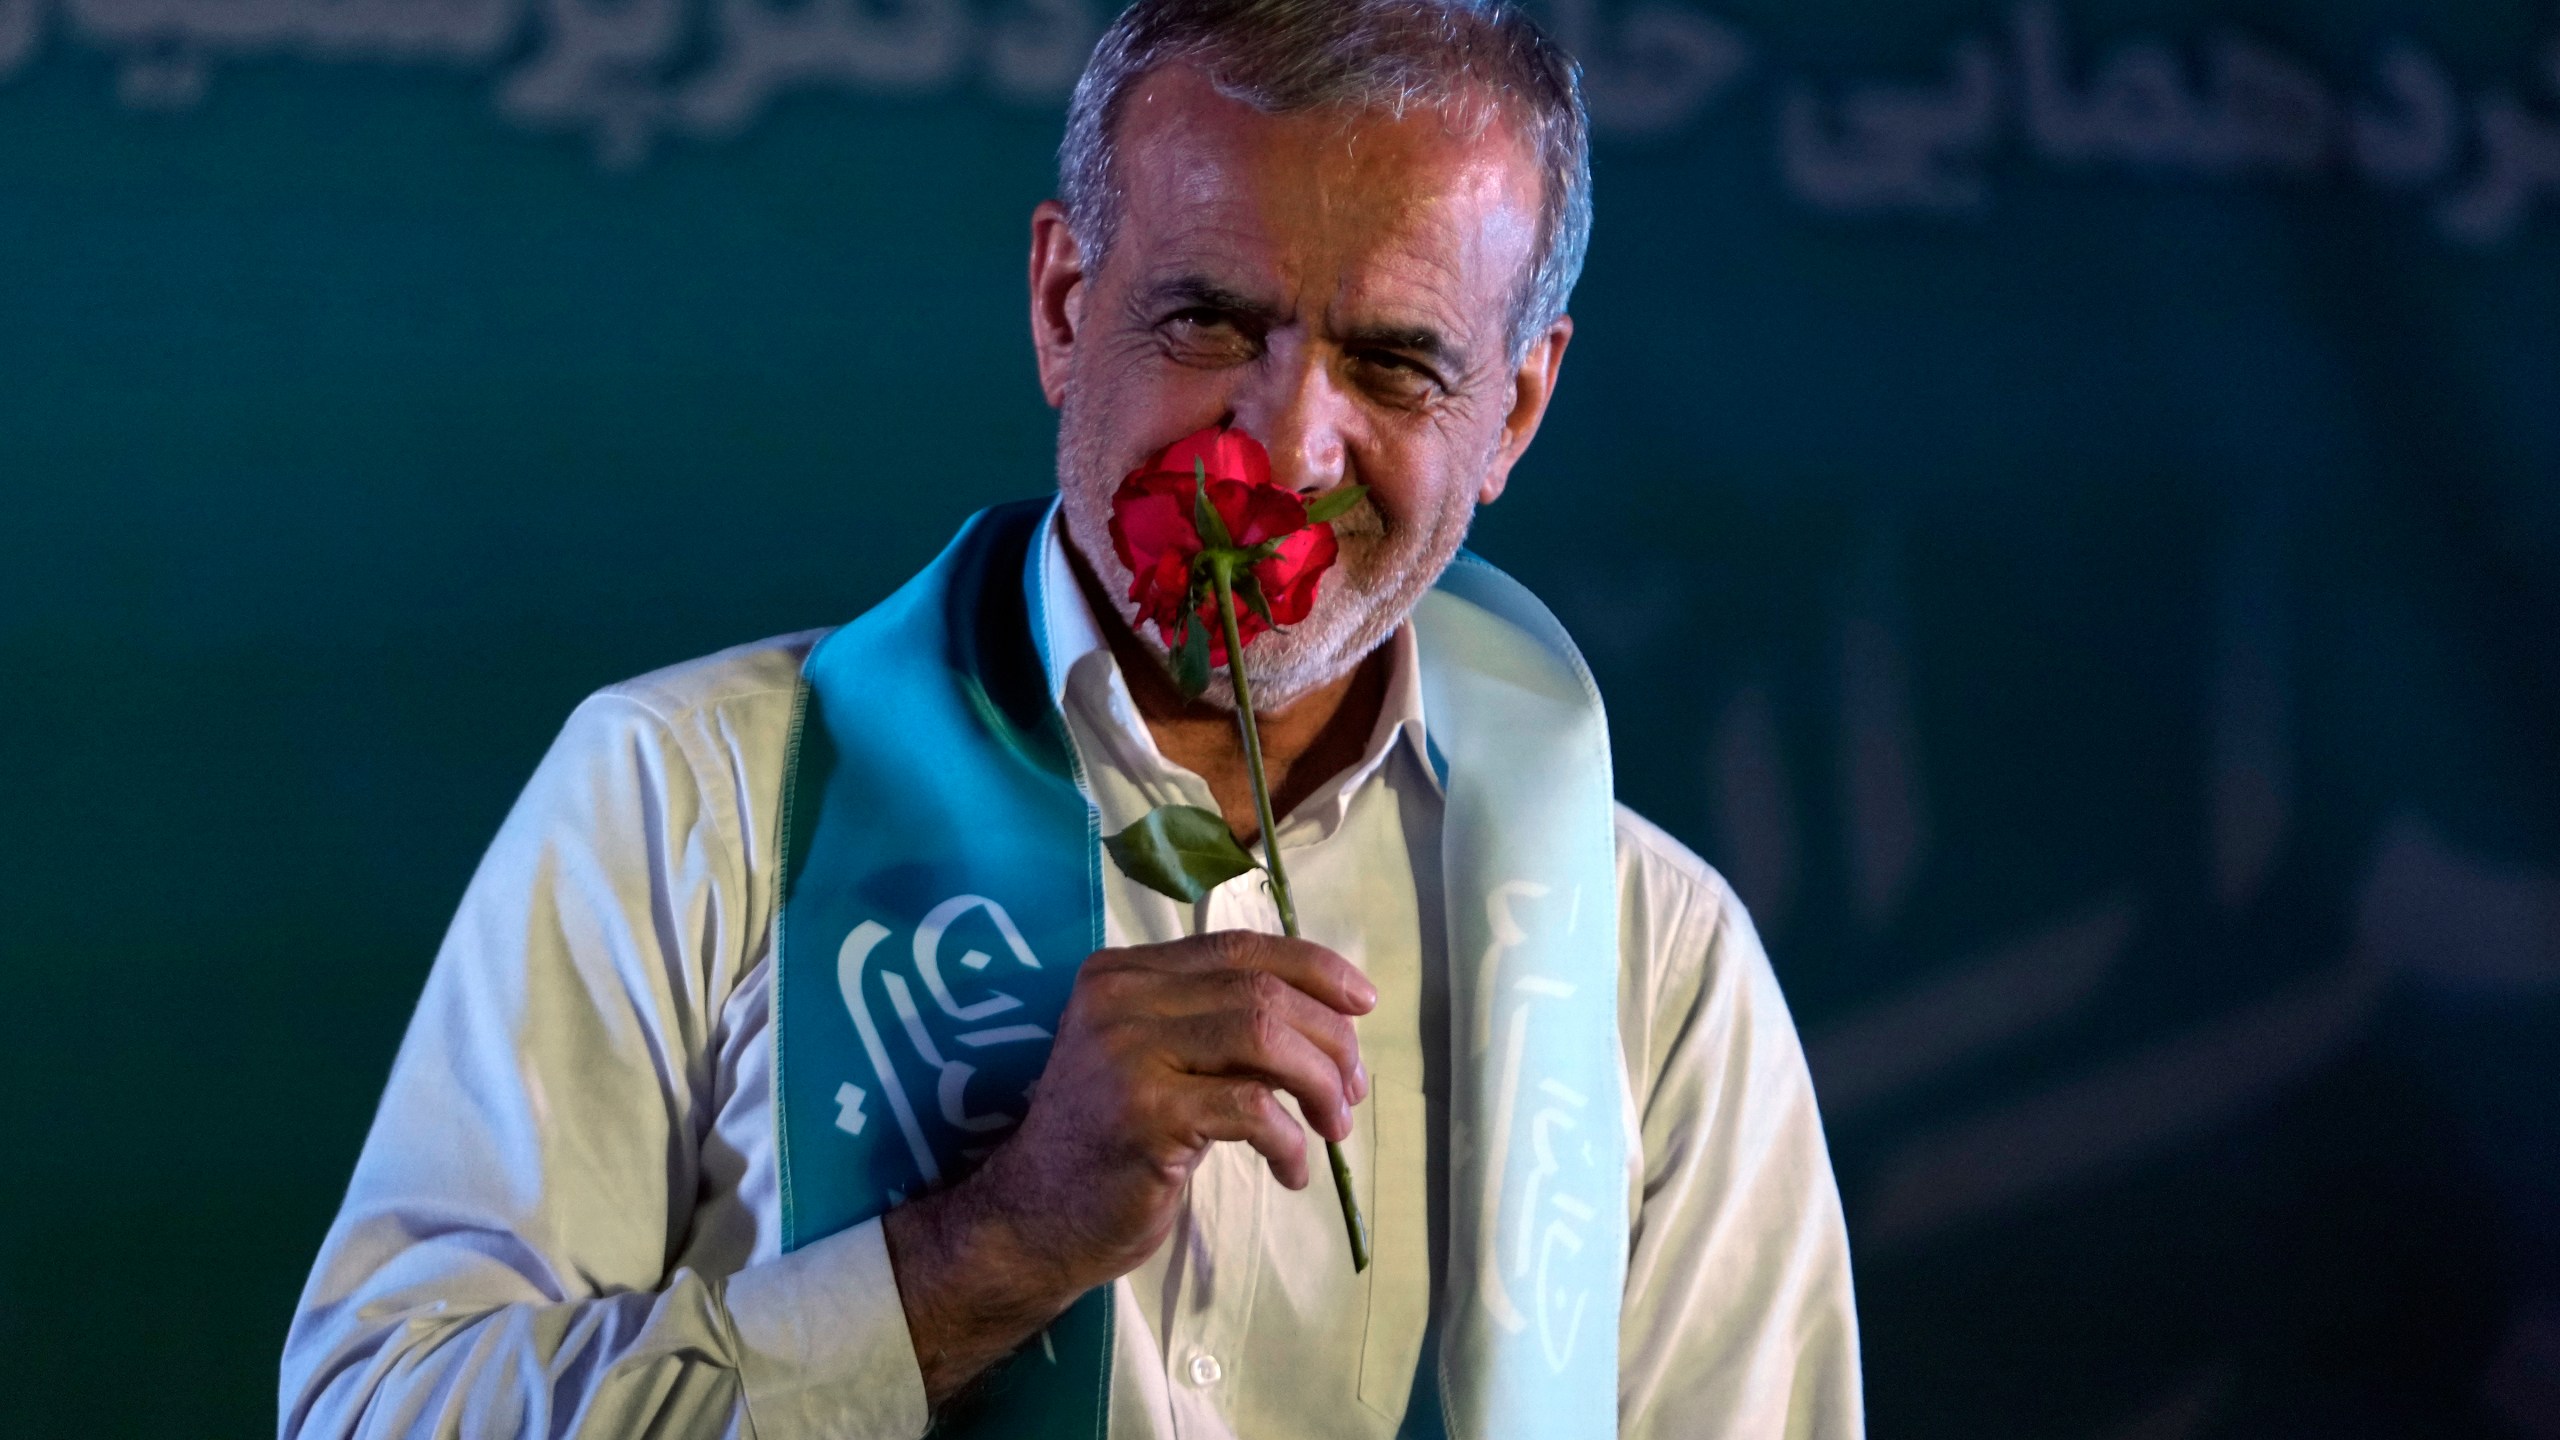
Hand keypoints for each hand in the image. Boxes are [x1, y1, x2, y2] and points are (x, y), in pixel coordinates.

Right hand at [882, 930, 1375, 1403]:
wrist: (1035, 1220)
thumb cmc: (1109, 1144)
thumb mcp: (1157, 1063)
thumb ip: (1215, 1026)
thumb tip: (1330, 1017)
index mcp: (1122, 972)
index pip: (1237, 946)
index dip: (1313, 968)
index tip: (1363, 1004)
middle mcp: (1118, 997)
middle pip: (1261, 990)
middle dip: (1329, 1038)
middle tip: (1353, 1090)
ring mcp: (1126, 1051)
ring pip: (1264, 1036)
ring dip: (1320, 1083)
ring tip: (1334, 1126)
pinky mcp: (1143, 1112)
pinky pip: (1251, 1108)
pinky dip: (1290, 1140)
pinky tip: (1292, 1170)